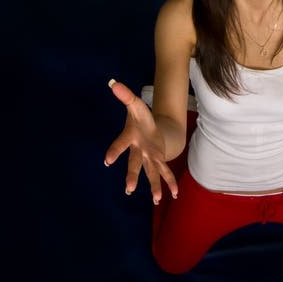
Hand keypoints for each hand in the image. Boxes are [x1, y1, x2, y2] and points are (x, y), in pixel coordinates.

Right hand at [104, 79, 178, 202]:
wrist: (148, 128)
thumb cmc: (139, 119)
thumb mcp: (135, 105)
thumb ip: (126, 95)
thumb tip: (113, 82)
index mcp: (131, 137)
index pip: (121, 143)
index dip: (114, 151)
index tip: (107, 160)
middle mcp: (138, 150)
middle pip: (135, 164)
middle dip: (132, 175)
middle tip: (129, 189)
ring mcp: (148, 157)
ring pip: (151, 172)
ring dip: (154, 185)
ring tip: (157, 199)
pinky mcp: (158, 160)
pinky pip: (164, 171)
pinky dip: (170, 182)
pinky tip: (175, 194)